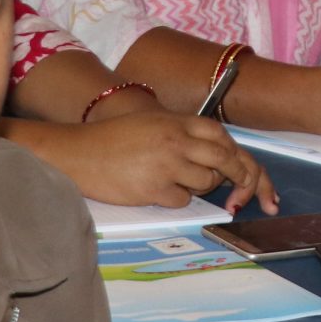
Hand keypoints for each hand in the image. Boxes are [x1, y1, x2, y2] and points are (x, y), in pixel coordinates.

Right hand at [40, 110, 279, 212]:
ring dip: (200, 188)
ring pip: (206, 182)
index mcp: (176, 121)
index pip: (221, 135)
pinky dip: (176, 199)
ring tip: (176, 182)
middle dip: (237, 177)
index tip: (241, 169)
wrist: (79, 153)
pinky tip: (156, 191)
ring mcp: (166, 164)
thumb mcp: (152, 123)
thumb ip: (182, 132)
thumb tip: (216, 152)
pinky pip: (183, 200)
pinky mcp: (154, 189)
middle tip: (239, 192)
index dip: (236, 154)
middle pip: (224, 159)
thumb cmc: (114, 139)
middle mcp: (176, 140)